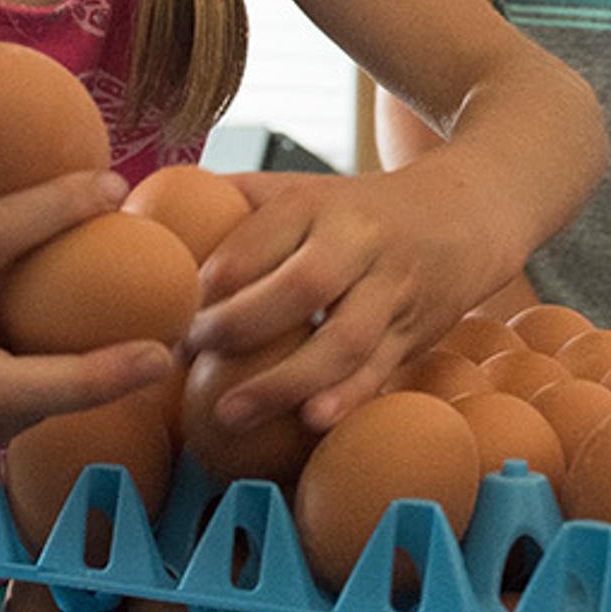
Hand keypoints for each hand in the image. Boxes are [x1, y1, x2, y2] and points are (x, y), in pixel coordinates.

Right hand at [0, 108, 174, 463]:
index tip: (114, 186)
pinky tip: (94, 373)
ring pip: (19, 412)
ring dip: (86, 387)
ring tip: (154, 353)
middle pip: (4, 385)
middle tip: (163, 353)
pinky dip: (48, 399)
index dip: (50, 209)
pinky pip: (4, 426)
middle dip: (89, 378)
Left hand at [183, 170, 511, 431]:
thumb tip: (140, 209)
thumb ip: (235, 199)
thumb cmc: (360, 209)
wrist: (470, 210)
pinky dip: (348, 398)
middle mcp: (362, 242)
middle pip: (304, 285)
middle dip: (243, 325)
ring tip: (230, 413)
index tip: (176, 307)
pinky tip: (311, 423)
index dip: (221, 273)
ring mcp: (394, 290)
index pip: (266, 234)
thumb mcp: (307, 188)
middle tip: (189, 356)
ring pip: (346, 338)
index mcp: (323, 203)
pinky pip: (382, 369)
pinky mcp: (417, 332)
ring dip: (288, 380)